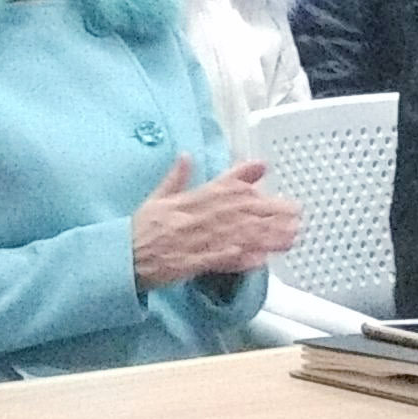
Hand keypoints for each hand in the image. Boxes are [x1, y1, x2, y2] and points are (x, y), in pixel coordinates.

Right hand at [129, 156, 300, 289]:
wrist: (121, 258)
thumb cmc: (140, 230)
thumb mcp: (156, 198)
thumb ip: (176, 178)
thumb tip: (186, 155)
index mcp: (189, 199)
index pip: (221, 185)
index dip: (246, 179)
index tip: (268, 173)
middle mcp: (196, 216)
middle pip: (239, 211)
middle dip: (270, 212)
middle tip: (296, 213)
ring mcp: (196, 240)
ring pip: (237, 235)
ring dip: (265, 236)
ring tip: (290, 237)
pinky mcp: (193, 263)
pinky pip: (221, 261)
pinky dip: (240, 260)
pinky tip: (261, 260)